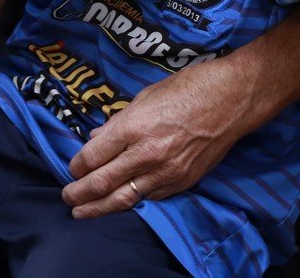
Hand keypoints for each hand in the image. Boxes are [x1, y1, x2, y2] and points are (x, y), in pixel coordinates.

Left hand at [62, 57, 251, 217]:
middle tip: (67, 197)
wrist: (232, 99)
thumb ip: (118, 121)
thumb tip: (96, 137)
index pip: (93, 156)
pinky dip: (132, 201)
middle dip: (80, 192)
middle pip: (102, 182)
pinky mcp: (182, 182)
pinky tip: (120, 203)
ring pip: (124, 198)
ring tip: (82, 212)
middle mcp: (146, 154)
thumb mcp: (145, 96)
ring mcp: (166, 171)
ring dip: (99, 207)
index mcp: (134, 127)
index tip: (71, 168)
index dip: (77, 165)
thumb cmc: (189, 87)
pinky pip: (150, 196)